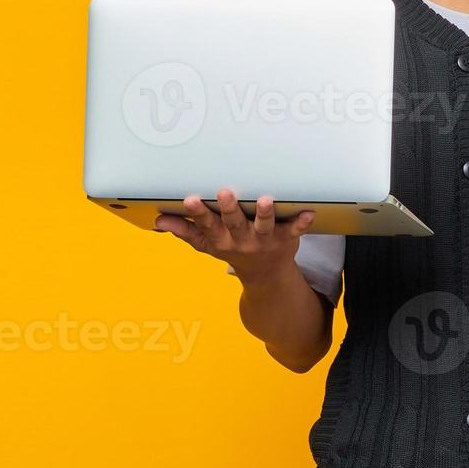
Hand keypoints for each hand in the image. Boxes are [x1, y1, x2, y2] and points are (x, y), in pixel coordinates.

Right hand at [154, 190, 315, 278]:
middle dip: (229, 209)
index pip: (206, 225)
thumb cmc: (231, 249)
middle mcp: (241, 240)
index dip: (197, 213)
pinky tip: (310, 213)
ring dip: (265, 214)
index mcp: (220, 239)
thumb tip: (158, 221)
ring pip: (264, 226)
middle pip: (234, 224)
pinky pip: (295, 230)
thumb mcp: (206, 244)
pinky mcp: (286, 239)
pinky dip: (302, 223)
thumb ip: (184, 231)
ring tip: (266, 200)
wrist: (265, 275)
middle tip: (225, 192)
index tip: (190, 199)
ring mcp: (264, 240)